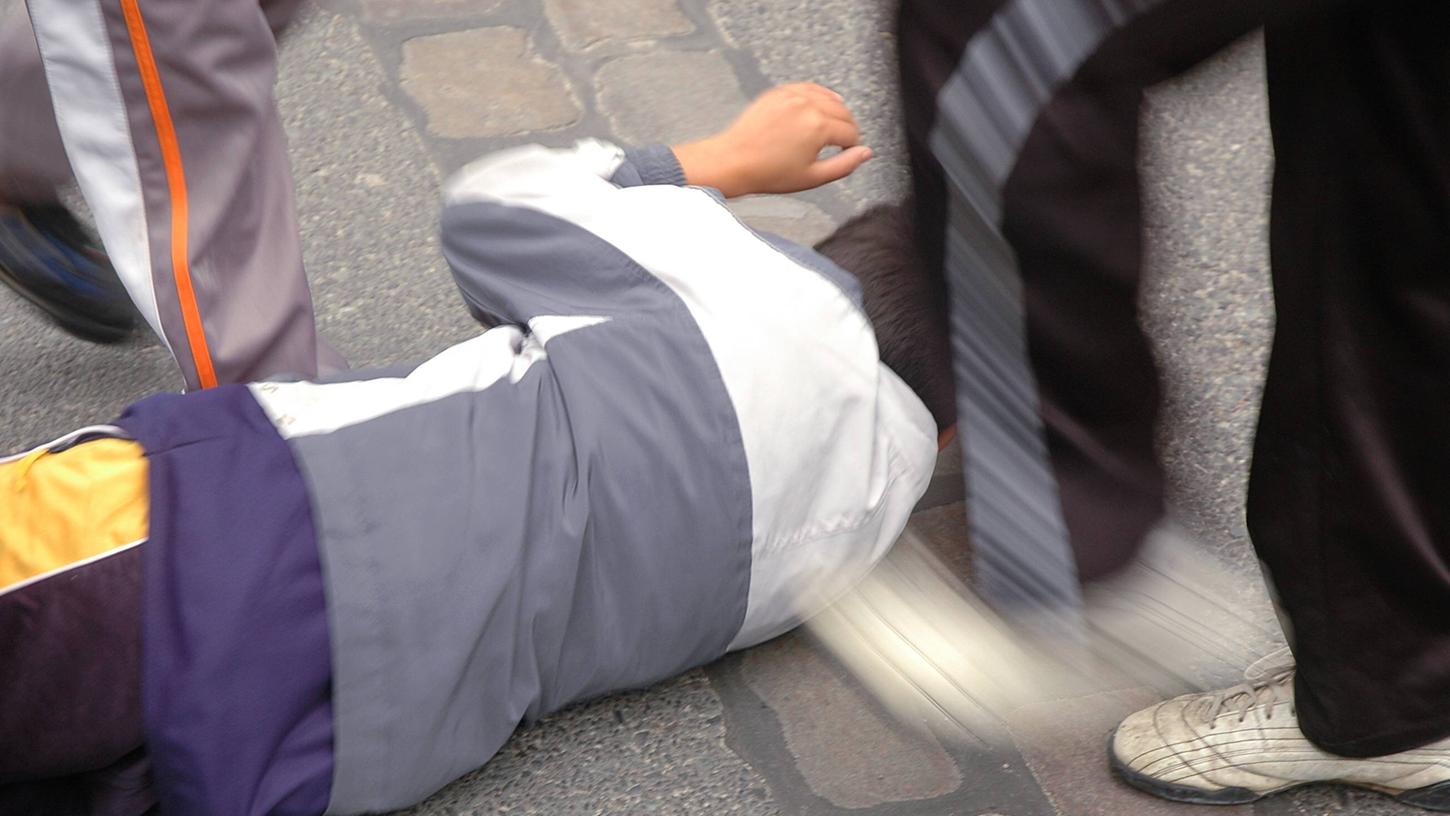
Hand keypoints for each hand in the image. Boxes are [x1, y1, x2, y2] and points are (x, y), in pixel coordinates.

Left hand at [672, 83, 872, 197]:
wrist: (734, 161)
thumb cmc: (768, 173)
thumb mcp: (813, 177)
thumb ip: (844, 165)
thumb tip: (865, 153)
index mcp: (818, 126)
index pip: (850, 132)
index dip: (853, 145)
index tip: (848, 152)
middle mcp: (807, 105)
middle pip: (843, 112)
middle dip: (847, 128)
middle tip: (843, 142)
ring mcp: (792, 95)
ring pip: (829, 97)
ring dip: (836, 111)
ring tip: (832, 127)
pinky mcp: (779, 92)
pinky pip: (809, 87)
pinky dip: (819, 96)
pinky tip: (820, 106)